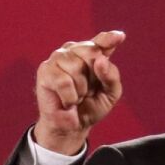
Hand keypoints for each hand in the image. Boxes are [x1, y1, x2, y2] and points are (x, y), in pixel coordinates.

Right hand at [34, 30, 125, 154]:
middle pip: (92, 53)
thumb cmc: (91, 106)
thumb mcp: (110, 94)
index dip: (109, 38)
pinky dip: (69, 97)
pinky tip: (66, 101)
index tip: (120, 37)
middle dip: (93, 77)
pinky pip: (63, 81)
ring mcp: (58, 58)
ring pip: (76, 67)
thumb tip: (100, 60)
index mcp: (93, 53)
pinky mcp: (45, 70)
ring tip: (76, 96)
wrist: (72, 126)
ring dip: (80, 90)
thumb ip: (111, 76)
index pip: (101, 41)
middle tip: (87, 91)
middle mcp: (74, 50)